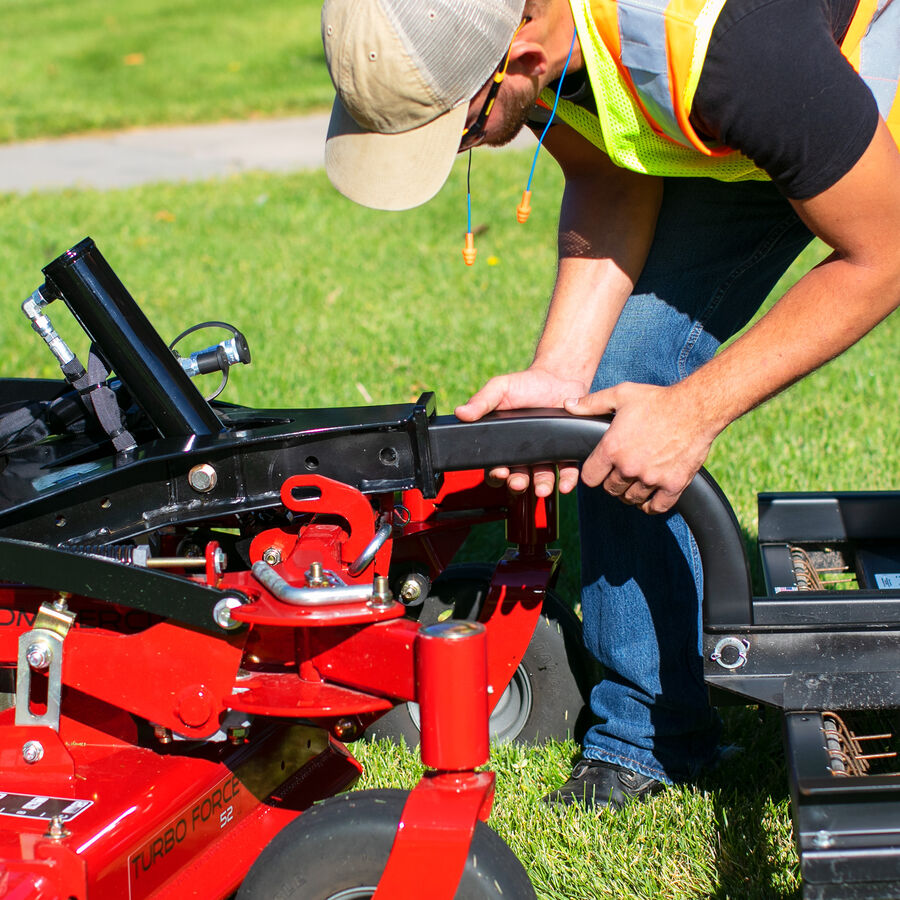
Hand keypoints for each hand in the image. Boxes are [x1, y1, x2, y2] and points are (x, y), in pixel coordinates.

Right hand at [455, 367, 588, 495]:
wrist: (558, 377)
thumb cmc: (525, 384)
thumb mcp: (500, 389)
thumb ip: (481, 401)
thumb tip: (460, 413)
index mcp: (503, 443)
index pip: (494, 466)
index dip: (495, 474)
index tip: (499, 472)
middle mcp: (523, 454)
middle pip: (517, 478)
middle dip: (517, 483)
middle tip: (518, 482)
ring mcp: (545, 455)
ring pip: (541, 478)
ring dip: (541, 486)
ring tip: (542, 488)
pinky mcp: (566, 452)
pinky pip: (567, 471)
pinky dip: (566, 481)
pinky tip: (565, 485)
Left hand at [564, 381, 718, 513]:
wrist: (697, 407)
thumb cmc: (658, 400)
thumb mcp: (621, 395)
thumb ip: (591, 403)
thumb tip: (567, 405)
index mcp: (612, 448)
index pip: (589, 478)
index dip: (593, 473)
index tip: (600, 469)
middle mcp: (629, 467)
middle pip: (610, 489)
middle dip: (613, 481)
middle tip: (621, 471)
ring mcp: (651, 478)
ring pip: (631, 498)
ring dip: (631, 492)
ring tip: (636, 480)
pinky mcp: (673, 485)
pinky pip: (656, 507)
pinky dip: (651, 505)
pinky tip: (650, 497)